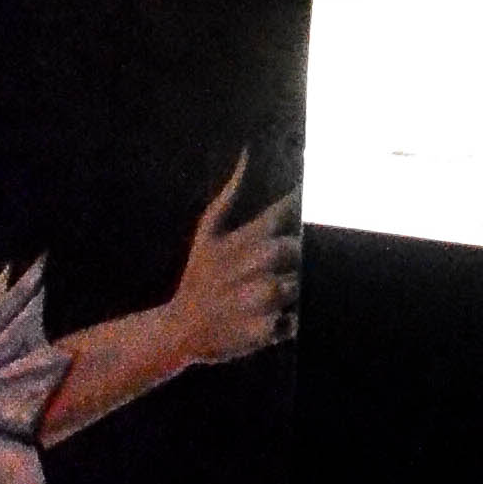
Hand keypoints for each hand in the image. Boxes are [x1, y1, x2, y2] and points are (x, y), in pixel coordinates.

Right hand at [164, 155, 299, 366]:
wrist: (177, 330)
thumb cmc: (198, 276)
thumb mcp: (207, 235)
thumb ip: (229, 195)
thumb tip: (247, 152)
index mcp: (241, 241)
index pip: (281, 214)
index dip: (296, 205)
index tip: (305, 199)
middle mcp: (252, 268)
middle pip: (294, 250)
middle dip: (288, 258)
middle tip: (267, 270)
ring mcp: (259, 300)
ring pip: (295, 285)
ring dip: (287, 291)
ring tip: (261, 298)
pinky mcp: (263, 330)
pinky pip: (292, 320)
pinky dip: (285, 321)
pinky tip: (269, 321)